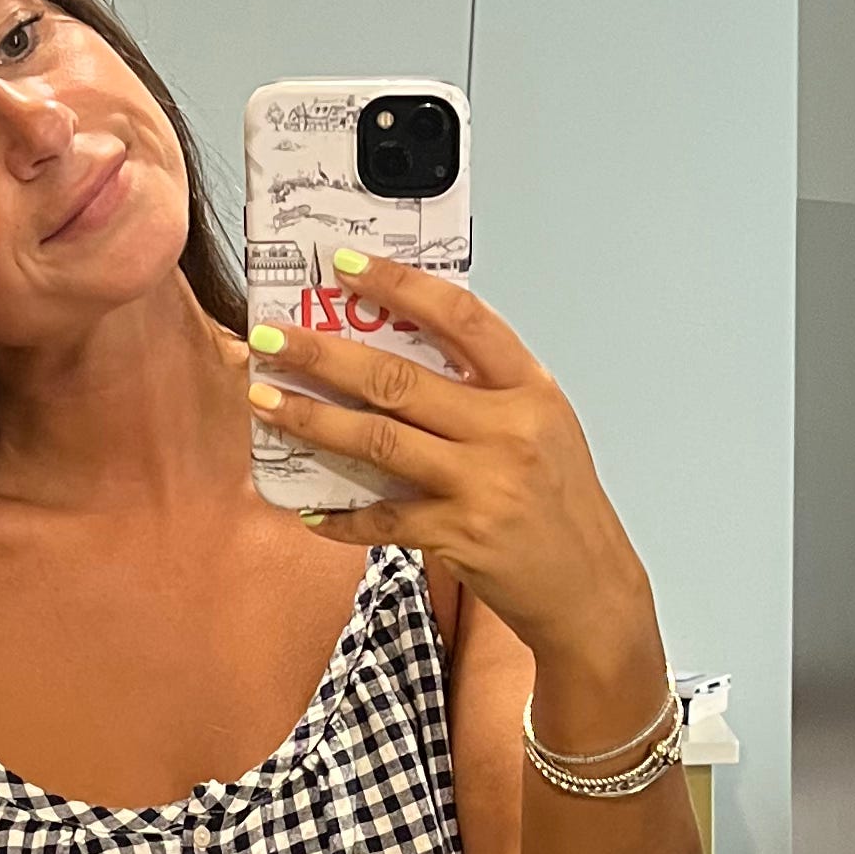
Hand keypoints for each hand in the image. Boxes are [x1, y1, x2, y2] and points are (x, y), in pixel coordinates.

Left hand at [239, 256, 659, 682]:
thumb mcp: (542, 426)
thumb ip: (485, 389)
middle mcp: (508, 429)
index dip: (401, 285)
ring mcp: (483, 483)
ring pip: (379, 441)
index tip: (347, 264)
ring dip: (313, 420)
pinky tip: (307, 507)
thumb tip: (399, 350)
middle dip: (324, 355)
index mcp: (529, 389)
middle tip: (272, 338)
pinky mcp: (461, 535)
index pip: (462, 318)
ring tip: (265, 402)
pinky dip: (341, 515)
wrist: (589, 589)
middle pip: (399, 380)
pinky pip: (383, 519)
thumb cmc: (559, 502)